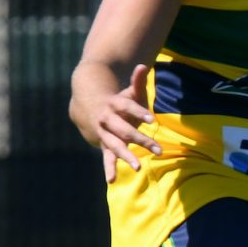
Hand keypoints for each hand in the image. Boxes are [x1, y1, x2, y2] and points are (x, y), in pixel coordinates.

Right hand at [89, 63, 164, 182]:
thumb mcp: (127, 92)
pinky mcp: (105, 144)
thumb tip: (143, 66)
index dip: (139, 112)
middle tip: (158, 149)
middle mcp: (107, 120)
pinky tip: (112, 180)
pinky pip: (107, 157)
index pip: (128, 107)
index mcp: (114, 104)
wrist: (90, 109)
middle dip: (140, 139)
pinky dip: (109, 169)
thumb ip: (137, 81)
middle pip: (124, 130)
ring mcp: (105, 133)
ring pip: (115, 145)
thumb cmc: (117, 102)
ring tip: (138, 167)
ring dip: (126, 156)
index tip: (152, 119)